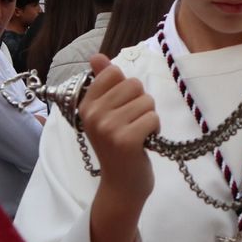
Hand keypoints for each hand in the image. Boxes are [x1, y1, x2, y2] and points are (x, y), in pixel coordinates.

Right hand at [82, 53, 159, 241]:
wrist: (121, 186)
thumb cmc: (117, 147)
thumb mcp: (105, 113)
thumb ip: (102, 82)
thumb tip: (97, 56)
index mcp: (86, 104)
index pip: (114, 73)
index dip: (126, 89)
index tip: (121, 109)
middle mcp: (93, 114)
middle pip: (134, 84)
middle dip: (140, 103)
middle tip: (131, 125)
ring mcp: (108, 127)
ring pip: (147, 101)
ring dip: (148, 118)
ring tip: (137, 135)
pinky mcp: (126, 140)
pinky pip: (153, 117)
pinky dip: (155, 129)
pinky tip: (144, 143)